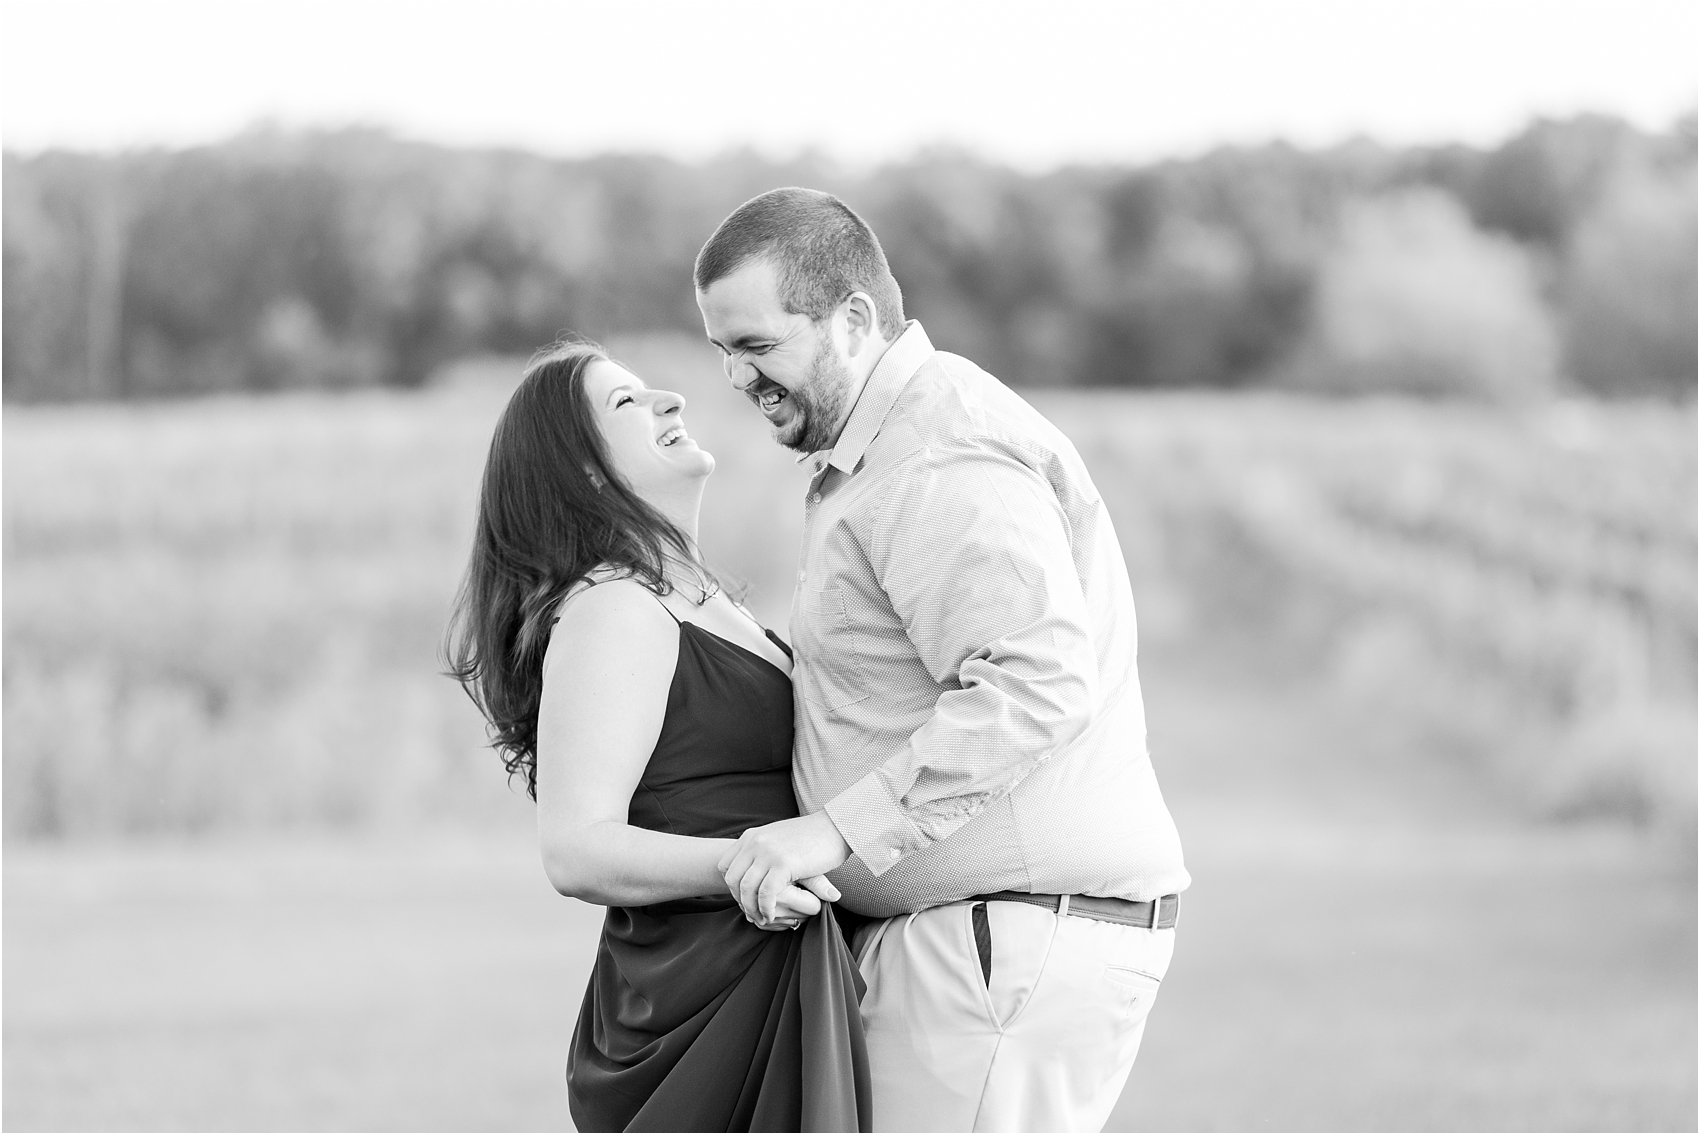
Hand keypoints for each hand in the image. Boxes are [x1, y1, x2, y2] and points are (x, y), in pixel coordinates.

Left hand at [718, 812, 850, 923]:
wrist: (836, 827)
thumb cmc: (812, 836)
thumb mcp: (778, 839)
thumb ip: (763, 852)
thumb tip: (754, 870)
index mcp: (751, 836)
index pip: (725, 866)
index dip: (732, 887)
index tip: (746, 898)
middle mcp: (755, 842)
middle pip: (732, 879)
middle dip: (740, 901)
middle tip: (752, 913)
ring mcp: (768, 852)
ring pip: (746, 888)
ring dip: (752, 909)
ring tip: (763, 918)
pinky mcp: (783, 864)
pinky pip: (766, 894)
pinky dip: (766, 908)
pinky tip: (772, 915)